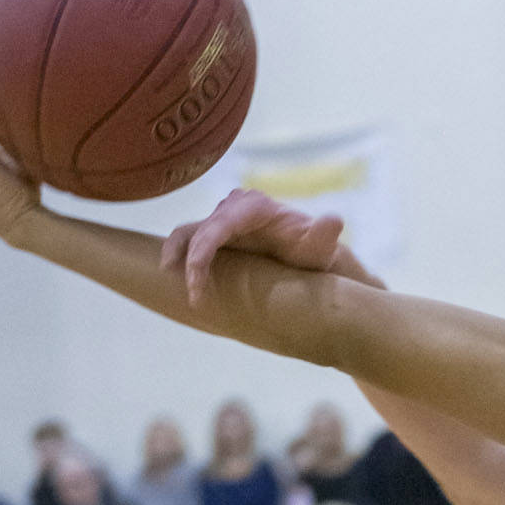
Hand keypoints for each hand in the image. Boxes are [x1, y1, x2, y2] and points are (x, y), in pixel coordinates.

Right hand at [160, 189, 383, 307]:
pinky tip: (174, 276)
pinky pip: (190, 238)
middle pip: (200, 231)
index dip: (203, 252)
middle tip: (196, 298)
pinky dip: (180, 255)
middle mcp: (235, 206)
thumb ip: (325, 234)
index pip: (219, 224)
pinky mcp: (217, 230)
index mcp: (255, 206)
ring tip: (171, 282)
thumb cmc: (313, 251)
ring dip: (177, 256)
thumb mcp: (321, 246)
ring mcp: (224, 217)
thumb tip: (333, 221)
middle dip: (191, 264)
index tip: (197, 281)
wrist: (309, 252)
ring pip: (189, 232)